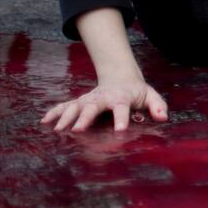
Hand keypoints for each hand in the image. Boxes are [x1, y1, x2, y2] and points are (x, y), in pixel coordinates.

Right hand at [41, 77, 167, 131]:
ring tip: (58, 129)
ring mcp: (89, 99)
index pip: (122, 108)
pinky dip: (54, 112)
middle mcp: (102, 98)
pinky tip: (44, 121)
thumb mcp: (150, 95)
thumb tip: (163, 118)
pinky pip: (65, 106)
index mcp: (121, 97)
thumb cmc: (136, 92)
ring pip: (75, 106)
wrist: (120, 78)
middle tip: (78, 130)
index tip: (120, 130)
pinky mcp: (79, 101)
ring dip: (66, 116)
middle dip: (85, 117)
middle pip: (93, 107)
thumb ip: (158, 106)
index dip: (121, 118)